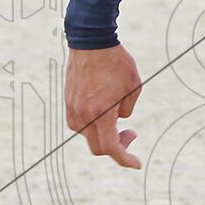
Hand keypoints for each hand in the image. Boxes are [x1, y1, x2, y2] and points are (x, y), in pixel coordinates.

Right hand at [65, 45, 143, 168]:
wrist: (91, 41)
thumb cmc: (116, 61)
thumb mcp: (133, 86)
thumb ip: (127, 109)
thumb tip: (119, 120)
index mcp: (101, 112)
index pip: (111, 148)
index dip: (125, 159)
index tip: (136, 163)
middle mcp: (84, 114)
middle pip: (98, 148)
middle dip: (117, 147)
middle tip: (131, 134)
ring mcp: (73, 108)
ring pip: (87, 136)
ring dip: (103, 134)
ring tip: (117, 117)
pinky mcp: (68, 101)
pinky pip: (78, 123)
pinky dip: (92, 125)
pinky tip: (103, 111)